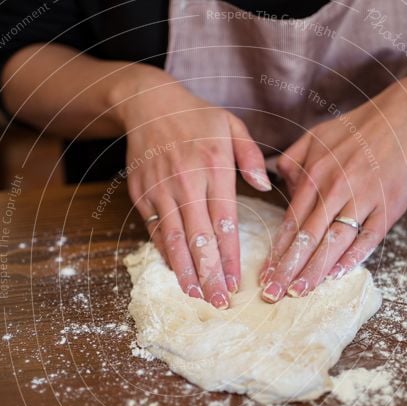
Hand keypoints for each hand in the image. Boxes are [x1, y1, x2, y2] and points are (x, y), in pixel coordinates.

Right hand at [116, 67, 270, 307]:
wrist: (148, 104)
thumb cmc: (196, 117)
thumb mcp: (231, 125)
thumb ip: (249, 156)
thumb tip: (264, 185)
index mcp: (213, 166)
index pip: (224, 220)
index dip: (229, 255)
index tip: (236, 282)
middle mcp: (186, 180)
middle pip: (198, 236)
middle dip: (209, 273)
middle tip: (218, 302)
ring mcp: (160, 188)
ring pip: (173, 238)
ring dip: (184, 270)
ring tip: (195, 295)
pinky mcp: (141, 193)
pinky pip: (156, 229)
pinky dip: (166, 252)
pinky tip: (176, 272)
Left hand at [259, 75, 406, 301]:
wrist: (404, 115)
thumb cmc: (357, 128)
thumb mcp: (316, 136)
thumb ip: (293, 161)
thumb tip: (275, 182)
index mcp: (316, 175)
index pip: (291, 222)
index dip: (277, 252)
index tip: (264, 275)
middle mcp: (337, 189)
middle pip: (308, 237)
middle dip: (288, 269)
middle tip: (272, 294)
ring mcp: (364, 198)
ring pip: (335, 241)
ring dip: (316, 270)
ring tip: (299, 292)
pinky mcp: (390, 205)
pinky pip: (370, 237)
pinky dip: (354, 256)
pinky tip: (338, 275)